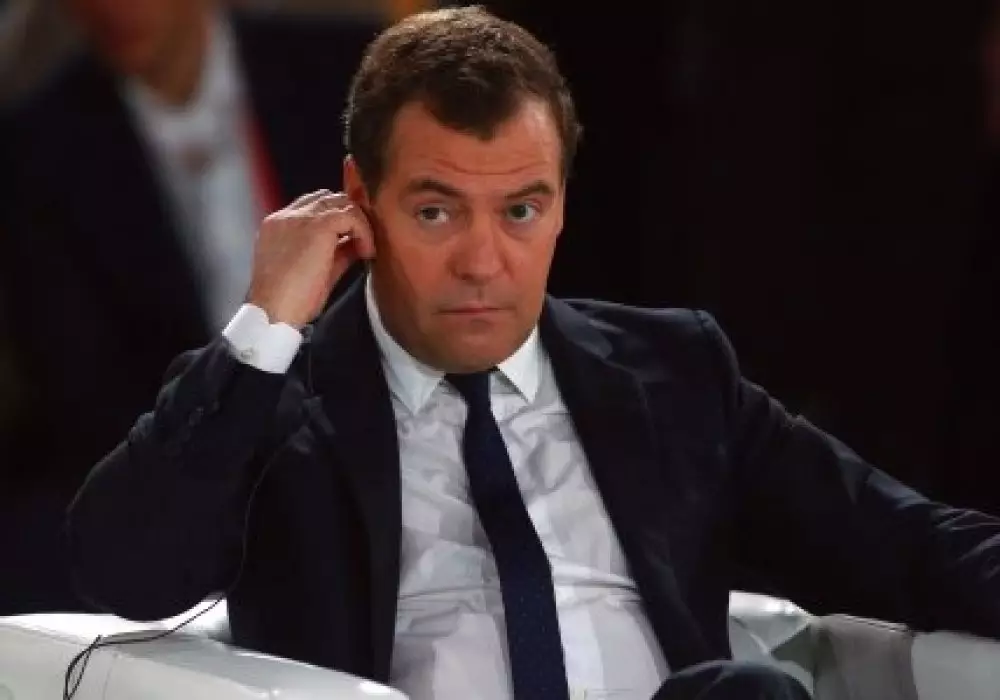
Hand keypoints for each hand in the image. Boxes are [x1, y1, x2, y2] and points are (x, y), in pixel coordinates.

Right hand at [247, 190, 375, 327]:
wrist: (274, 312)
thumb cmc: (289, 302)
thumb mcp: (314, 271)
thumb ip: (334, 253)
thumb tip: (356, 245)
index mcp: (278, 225)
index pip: (312, 205)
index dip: (336, 219)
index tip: (352, 240)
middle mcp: (286, 215)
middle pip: (328, 198)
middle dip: (349, 216)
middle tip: (364, 240)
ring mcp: (300, 218)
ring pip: (341, 202)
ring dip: (359, 223)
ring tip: (366, 249)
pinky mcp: (317, 226)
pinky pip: (350, 216)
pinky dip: (364, 232)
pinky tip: (366, 253)